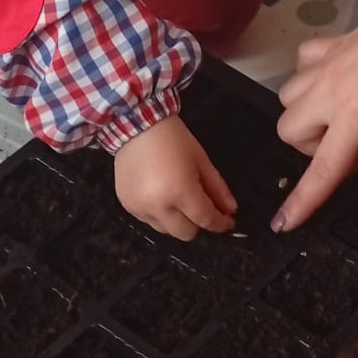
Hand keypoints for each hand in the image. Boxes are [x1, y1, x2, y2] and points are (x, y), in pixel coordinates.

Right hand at [112, 114, 236, 239]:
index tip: (228, 222)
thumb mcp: (201, 160)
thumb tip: (230, 210)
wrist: (137, 124)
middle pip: (185, 233)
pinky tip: (159, 196)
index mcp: (179, 192)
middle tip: (201, 208)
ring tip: (177, 200)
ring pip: (166, 231)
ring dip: (176, 221)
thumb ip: (217, 188)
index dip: (220, 223)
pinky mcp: (127, 205)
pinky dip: (158, 214)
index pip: (205, 219)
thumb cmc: (174, 139)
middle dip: (198, 224)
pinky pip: (148, 221)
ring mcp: (139, 208)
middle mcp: (158, 206)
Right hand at [275, 0, 357, 228]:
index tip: (283, 223)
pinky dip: (309, 76)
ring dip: (306, 112)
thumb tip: (348, 162)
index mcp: (353, 116)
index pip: (321, 169)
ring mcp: (325, 62)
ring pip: (287, 96)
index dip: (303, 200)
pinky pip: (300, 63)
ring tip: (340, 111)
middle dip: (309, 145)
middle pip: (287, 129)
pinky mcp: (331, 42)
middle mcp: (328, 90)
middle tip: (346, 142)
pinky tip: (334, 78)